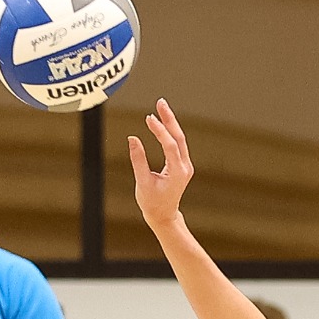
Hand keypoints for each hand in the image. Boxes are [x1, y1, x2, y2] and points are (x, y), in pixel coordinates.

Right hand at [127, 99, 193, 230]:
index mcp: (177, 173)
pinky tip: (162, 121)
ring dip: (170, 123)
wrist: (163, 216)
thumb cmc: (152, 202)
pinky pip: (177, 144)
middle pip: (179, 138)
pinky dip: (169, 132)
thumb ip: (138, 160)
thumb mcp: (142, 182)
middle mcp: (185, 167)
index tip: (149, 118)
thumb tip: (133, 138)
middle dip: (169, 119)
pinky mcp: (181, 165)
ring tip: (161, 107)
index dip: (160, 131)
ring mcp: (185, 166)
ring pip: (180, 139)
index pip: (171, 146)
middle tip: (160, 102)